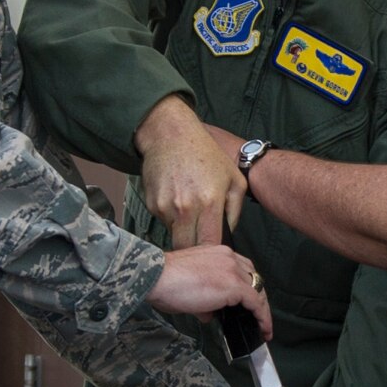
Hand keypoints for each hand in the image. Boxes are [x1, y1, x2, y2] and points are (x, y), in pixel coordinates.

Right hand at [136, 98, 245, 246]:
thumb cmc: (206, 154)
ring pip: (174, 234)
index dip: (212, 252)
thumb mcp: (234, 179)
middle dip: (194, 248)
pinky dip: (171, 216)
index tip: (214, 251)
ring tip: (189, 208)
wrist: (170, 134)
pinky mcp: (152, 204)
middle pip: (187, 248)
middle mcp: (185, 209)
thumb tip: (228, 235)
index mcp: (209, 204)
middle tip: (200, 239)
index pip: (210, 245)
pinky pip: (164, 221)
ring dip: (182, 230)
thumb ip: (234, 211)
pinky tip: (177, 197)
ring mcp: (166, 207)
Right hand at [148, 243, 272, 337]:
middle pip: (254, 278)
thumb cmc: (164, 281)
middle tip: (258, 316)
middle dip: (258, 298)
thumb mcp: (189, 289)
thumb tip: (209, 314)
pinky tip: (263, 328)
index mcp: (217, 253)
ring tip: (263, 326)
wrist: (157, 277)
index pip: (241, 268)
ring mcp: (232, 270)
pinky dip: (262, 317)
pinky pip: (256, 303)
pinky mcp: (234, 285)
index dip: (248, 287)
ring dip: (262, 309)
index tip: (250, 302)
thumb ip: (203, 301)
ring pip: (258, 290)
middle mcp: (228, 257)